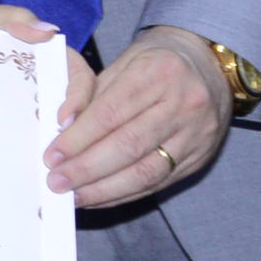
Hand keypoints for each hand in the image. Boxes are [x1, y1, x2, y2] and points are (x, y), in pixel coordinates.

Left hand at [48, 24, 230, 207]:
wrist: (209, 66)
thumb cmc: (154, 63)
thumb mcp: (123, 63)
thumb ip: (92, 94)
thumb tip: (60, 129)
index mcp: (157, 73)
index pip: (110, 114)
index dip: (78, 139)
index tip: (51, 157)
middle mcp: (183, 104)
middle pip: (128, 146)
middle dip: (87, 169)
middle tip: (56, 182)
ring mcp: (196, 134)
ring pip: (146, 171)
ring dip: (105, 189)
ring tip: (74, 196)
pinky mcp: (200, 157)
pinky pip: (159, 182)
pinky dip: (125, 193)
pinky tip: (100, 197)